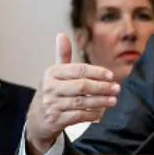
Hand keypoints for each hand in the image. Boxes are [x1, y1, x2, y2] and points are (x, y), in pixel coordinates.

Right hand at [25, 33, 119, 153]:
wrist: (36, 120)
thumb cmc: (51, 93)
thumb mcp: (54, 74)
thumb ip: (62, 55)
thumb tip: (62, 35)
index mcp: (51, 73)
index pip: (78, 70)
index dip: (96, 72)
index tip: (111, 75)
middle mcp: (50, 88)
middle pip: (82, 86)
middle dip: (102, 87)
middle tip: (116, 88)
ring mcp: (52, 104)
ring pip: (82, 102)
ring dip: (101, 101)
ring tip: (114, 100)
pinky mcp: (55, 120)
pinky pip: (78, 116)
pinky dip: (91, 114)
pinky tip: (101, 113)